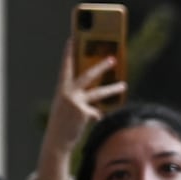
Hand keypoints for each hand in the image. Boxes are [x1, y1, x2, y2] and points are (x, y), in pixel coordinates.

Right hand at [46, 38, 125, 156]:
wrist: (57, 141)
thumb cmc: (63, 122)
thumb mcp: (67, 106)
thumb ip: (79, 97)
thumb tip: (99, 93)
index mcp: (61, 89)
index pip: (66, 67)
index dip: (69, 53)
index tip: (72, 38)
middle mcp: (67, 93)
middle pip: (87, 76)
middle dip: (101, 67)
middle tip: (113, 58)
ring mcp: (76, 102)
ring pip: (99, 93)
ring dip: (112, 89)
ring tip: (124, 85)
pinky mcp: (84, 113)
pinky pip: (97, 112)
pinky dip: (95, 117)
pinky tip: (90, 122)